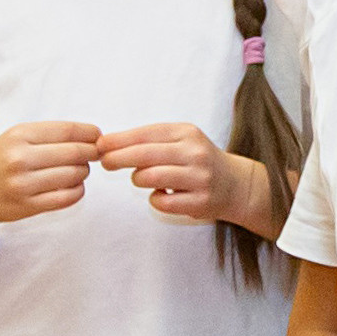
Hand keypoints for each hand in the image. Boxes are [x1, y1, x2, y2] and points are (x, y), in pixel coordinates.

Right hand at [0, 121, 101, 225]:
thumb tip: (95, 136)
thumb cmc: (0, 161)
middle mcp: (19, 158)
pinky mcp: (28, 206)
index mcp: (18, 135)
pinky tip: (73, 186)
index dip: (90, 133)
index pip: (67, 130)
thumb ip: (50, 135)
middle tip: (94, 154)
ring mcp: (23, 184)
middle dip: (91, 153)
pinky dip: (78, 191)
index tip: (98, 136)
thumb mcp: (15, 138)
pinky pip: (68, 197)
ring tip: (78, 170)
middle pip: (75, 153)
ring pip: (74, 175)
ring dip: (84, 172)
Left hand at [97, 122, 266, 229]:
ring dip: (139, 179)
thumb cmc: (198, 160)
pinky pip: (162, 202)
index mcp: (187, 133)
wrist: (236, 184)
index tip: (100, 145)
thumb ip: (151, 141)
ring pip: (151, 178)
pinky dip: (155, 199)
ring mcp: (199, 178)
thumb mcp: (181, 140)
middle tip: (105, 163)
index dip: (120, 140)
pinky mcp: (200, 202)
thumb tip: (109, 144)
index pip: (146, 134)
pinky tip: (162, 194)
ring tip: (141, 178)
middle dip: (119, 158)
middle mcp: (195, 153)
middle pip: (145, 155)